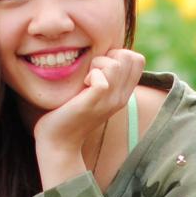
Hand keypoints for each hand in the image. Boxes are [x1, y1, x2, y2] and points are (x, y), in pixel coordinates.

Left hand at [32, 49, 143, 188]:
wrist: (58, 143)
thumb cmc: (68, 114)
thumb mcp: (92, 94)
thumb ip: (101, 77)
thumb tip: (100, 54)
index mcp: (123, 94)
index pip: (138, 59)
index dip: (119, 53)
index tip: (100, 66)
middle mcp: (121, 97)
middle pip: (131, 57)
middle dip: (110, 55)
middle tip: (93, 70)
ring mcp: (110, 101)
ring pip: (116, 65)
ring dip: (97, 63)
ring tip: (86, 79)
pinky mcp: (95, 103)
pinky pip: (103, 78)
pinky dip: (91, 75)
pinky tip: (81, 85)